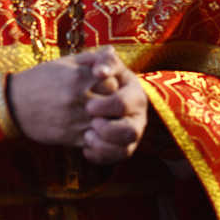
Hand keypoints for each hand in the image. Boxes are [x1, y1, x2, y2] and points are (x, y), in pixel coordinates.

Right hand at [8, 49, 116, 146]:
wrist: (13, 104)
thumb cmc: (40, 79)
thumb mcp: (64, 62)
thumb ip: (90, 58)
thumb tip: (111, 52)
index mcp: (78, 77)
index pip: (112, 81)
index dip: (111, 82)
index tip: (105, 83)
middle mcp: (79, 99)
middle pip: (113, 103)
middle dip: (111, 102)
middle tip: (105, 100)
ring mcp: (76, 120)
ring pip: (107, 123)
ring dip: (106, 119)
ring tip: (100, 114)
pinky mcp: (71, 137)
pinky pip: (96, 139)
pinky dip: (98, 135)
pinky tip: (91, 127)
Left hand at [81, 47, 147, 164]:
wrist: (81, 92)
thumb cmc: (92, 74)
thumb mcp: (99, 63)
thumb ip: (103, 61)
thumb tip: (101, 71)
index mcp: (134, 92)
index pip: (125, 102)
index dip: (107, 106)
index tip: (88, 106)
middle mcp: (138, 114)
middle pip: (130, 130)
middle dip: (108, 129)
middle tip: (87, 126)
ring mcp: (131, 132)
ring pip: (125, 148)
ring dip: (105, 145)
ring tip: (87, 135)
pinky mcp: (123, 147)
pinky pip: (116, 159)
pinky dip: (100, 155)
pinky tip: (85, 148)